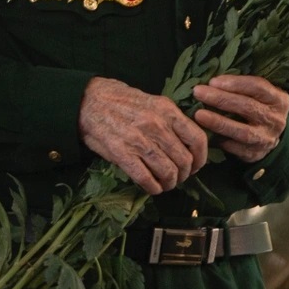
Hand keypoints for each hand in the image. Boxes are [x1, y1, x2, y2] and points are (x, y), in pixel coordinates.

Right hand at [78, 78, 207, 194]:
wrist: (87, 100)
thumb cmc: (119, 100)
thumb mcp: (151, 102)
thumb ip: (170, 120)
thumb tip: (186, 144)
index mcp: (166, 110)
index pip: (197, 139)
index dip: (201, 158)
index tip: (196, 166)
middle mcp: (156, 125)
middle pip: (184, 160)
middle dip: (184, 175)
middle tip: (177, 177)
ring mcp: (138, 140)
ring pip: (168, 172)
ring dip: (169, 183)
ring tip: (165, 184)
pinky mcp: (121, 153)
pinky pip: (145, 178)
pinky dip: (153, 188)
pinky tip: (152, 188)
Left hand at [190, 74, 288, 162]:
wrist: (268, 135)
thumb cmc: (256, 106)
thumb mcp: (257, 94)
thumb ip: (240, 86)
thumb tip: (209, 81)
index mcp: (278, 99)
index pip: (259, 87)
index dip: (235, 83)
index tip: (212, 81)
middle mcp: (275, 119)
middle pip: (248, 107)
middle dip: (221, 99)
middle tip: (198, 92)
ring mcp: (266, 138)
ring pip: (243, 131)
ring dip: (219, 122)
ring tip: (198, 115)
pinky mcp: (255, 154)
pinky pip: (235, 148)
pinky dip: (219, 140)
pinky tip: (204, 133)